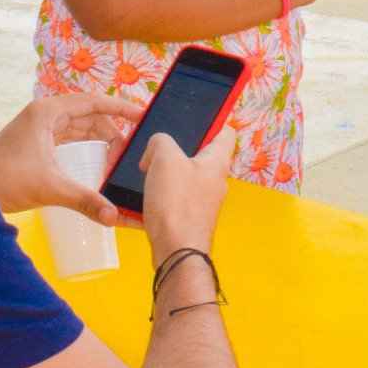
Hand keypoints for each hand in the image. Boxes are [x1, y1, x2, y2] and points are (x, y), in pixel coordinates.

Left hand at [0, 93, 138, 220]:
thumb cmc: (4, 179)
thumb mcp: (51, 188)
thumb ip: (86, 199)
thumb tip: (115, 216)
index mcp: (47, 112)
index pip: (93, 101)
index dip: (120, 108)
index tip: (142, 115)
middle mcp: (44, 114)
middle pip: (89, 116)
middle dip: (112, 133)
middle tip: (129, 153)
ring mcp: (39, 127)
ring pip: (80, 128)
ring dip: (99, 141)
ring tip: (117, 160)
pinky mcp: (36, 142)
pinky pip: (69, 138)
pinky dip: (85, 147)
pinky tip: (97, 162)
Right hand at [139, 124, 236, 260]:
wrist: (176, 252)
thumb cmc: (177, 206)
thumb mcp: (165, 159)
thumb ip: (160, 142)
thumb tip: (154, 151)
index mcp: (216, 162)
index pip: (226, 132)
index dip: (214, 120)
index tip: (200, 114)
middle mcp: (214, 181)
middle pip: (200, 155)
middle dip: (178, 149)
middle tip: (157, 147)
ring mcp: (202, 202)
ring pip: (184, 178)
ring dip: (164, 173)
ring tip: (145, 172)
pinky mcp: (188, 217)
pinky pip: (172, 199)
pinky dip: (158, 195)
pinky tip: (141, 197)